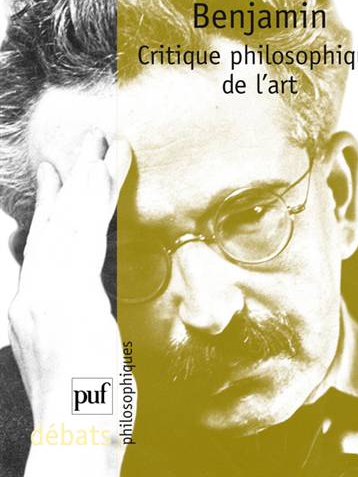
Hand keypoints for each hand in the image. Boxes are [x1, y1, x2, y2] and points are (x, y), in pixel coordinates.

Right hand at [8, 131, 133, 472]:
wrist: (69, 437)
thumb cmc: (76, 404)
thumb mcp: (67, 353)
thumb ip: (74, 315)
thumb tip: (83, 292)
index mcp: (31, 305)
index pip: (40, 241)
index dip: (48, 204)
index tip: (56, 172)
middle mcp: (34, 293)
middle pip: (53, 223)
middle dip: (69, 178)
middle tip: (84, 142)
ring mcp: (49, 293)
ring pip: (68, 221)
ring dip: (85, 177)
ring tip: (100, 143)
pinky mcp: (71, 296)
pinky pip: (85, 236)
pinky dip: (94, 200)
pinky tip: (104, 173)